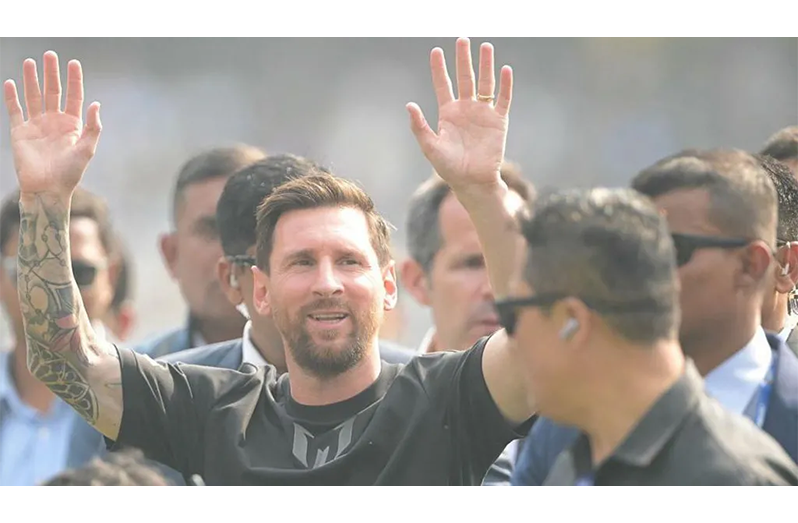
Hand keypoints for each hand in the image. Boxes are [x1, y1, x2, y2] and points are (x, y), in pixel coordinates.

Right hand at [4, 51, 101, 197]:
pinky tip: (11, 82)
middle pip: (52, 91)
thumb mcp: (87, 150)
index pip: (74, 96)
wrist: (47, 189)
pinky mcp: (20, 132)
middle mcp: (54, 122)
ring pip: (33, 96)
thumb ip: (93, 128)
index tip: (73, 62)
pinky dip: (12, 96)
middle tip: (50, 54)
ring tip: (31, 62)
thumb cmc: (70, 173)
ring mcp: (36, 125)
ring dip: (32, 79)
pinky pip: (15, 110)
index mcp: (72, 125)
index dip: (74, 80)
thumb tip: (96, 104)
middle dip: (51, 73)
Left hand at [407, 38, 511, 191]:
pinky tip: (505, 70)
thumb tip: (409, 105)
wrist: (473, 182)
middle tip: (462, 40)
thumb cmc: (449, 168)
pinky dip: (505, 86)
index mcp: (448, 113)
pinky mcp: (498, 121)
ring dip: (485, 66)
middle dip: (463, 59)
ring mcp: (483, 113)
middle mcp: (466, 109)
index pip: (443, 84)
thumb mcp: (430, 147)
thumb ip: (420, 126)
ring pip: (485, 84)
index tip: (436, 51)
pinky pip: (503, 100)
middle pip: (465, 78)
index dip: (439, 68)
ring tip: (486, 46)